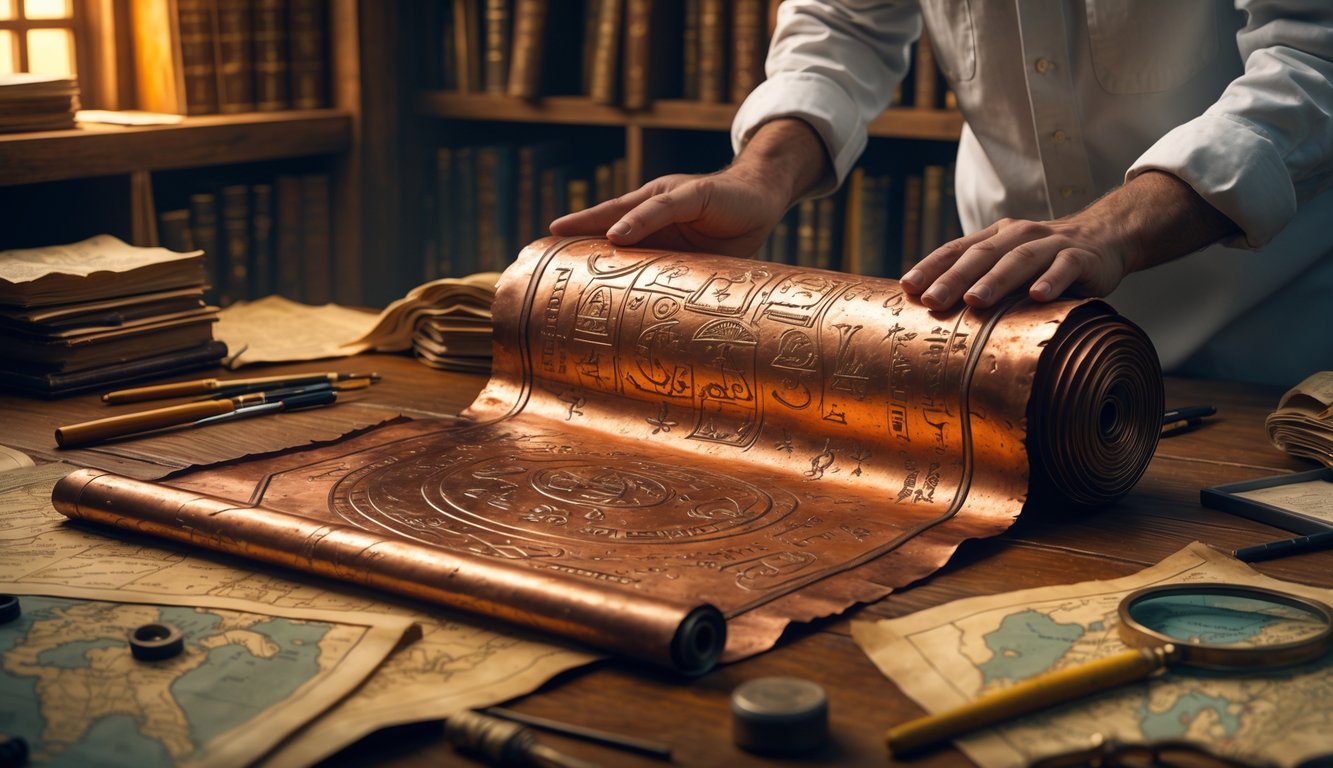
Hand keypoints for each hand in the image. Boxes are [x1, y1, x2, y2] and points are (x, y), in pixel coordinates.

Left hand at [549, 118, 830, 256]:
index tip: (552, 253)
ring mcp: (673, 195)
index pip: (612, 228)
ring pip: (627, 209)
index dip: (583, 238)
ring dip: (596, 222)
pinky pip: (663, 208)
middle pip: (609, 215)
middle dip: (577, 227)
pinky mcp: (696, 193)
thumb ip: (673, 271)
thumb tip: (651, 309)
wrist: (765, 197)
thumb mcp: (696, 257)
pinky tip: (617, 234)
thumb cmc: (730, 229)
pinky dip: (638, 221)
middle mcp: (656, 203)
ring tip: (566, 232)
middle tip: (545, 240)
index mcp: (655, 221)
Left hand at [900, 171, 1239, 310]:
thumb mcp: (1009, 266)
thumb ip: (979, 280)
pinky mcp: (1082, 256)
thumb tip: (930, 312)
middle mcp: (1019, 235)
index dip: (931, 267)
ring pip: (1020, 259)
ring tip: (976, 300)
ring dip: (996, 279)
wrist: (1104, 237)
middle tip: (931, 300)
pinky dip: (1051, 280)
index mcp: (995, 237)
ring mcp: (1052, 244)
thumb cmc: (1045, 261)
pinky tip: (1038, 296)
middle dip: (954, 278)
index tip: (906, 287)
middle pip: (982, 255)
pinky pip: (1065, 267)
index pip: (957, 249)